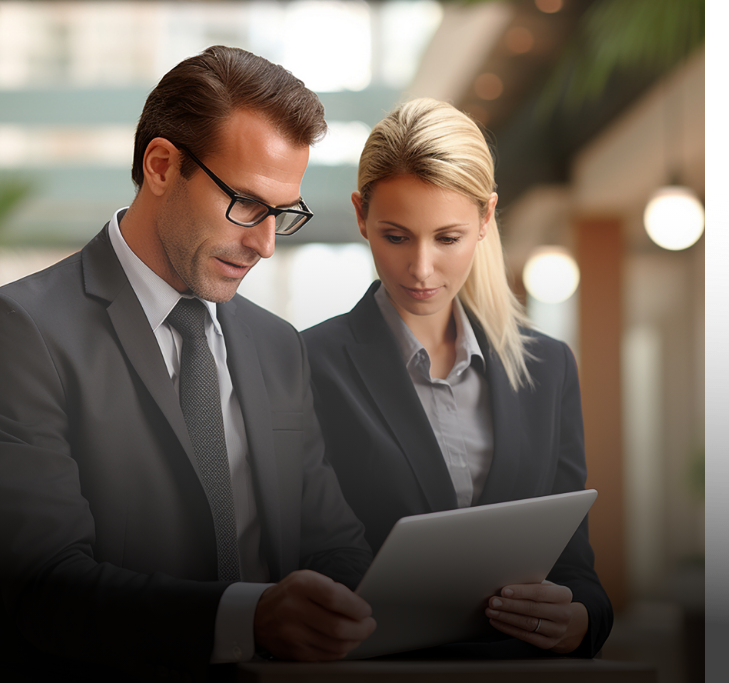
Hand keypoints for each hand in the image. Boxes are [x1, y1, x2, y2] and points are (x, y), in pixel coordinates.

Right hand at [253, 570, 375, 660]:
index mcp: (301, 586)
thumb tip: (358, 605)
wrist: (259, 616)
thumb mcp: (307, 579)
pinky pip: (327, 656)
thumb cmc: (289, 595)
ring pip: (335, 645)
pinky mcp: (294, 653)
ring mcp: (293, 634)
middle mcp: (294, 610)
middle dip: (361, 628)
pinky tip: (343, 642)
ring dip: (354, 641)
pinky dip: (340, 651)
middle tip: (369, 625)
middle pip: (338, 626)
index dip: (356, 607)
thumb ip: (331, 589)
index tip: (366, 610)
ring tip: (358, 633)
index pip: (335, 598)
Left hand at [485, 580, 588, 652]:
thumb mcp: (545, 587)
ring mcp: (558, 630)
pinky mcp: (548, 643)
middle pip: (532, 609)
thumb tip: (505, 580)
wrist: (562, 618)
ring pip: (528, 623)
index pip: (539, 592)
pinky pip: (526, 636)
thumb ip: (530, 584)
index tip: (504, 591)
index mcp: (564, 595)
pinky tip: (497, 622)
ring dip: (506, 617)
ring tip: (491, 611)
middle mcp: (564, 613)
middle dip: (509, 605)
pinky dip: (508, 628)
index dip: (520, 592)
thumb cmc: (548, 598)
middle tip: (493, 601)